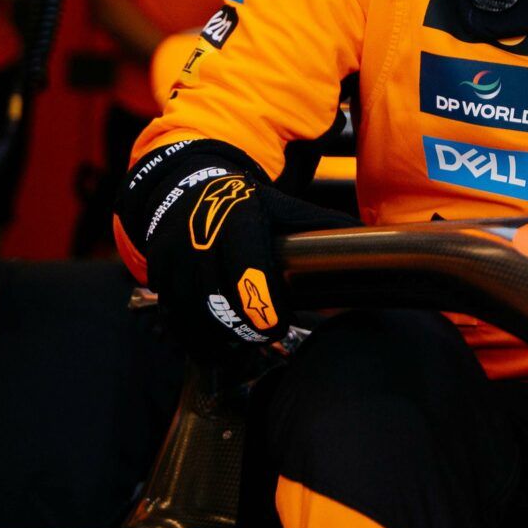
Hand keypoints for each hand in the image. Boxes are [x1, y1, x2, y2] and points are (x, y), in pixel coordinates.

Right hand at [118, 139, 345, 363]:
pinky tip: (214, 340)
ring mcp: (172, 256)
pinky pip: (173, 316)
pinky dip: (193, 334)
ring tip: (242, 339)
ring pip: (192, 313)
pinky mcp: (156, 274)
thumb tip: (370, 245)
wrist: (186, 187)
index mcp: (237, 218)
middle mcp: (198, 237)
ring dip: (218, 335)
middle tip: (266, 334)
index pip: (248, 267)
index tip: (278, 324)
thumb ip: (322, 227)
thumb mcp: (282, 206)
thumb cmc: (245, 202)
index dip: (263, 302)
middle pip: (218, 298)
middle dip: (244, 325)